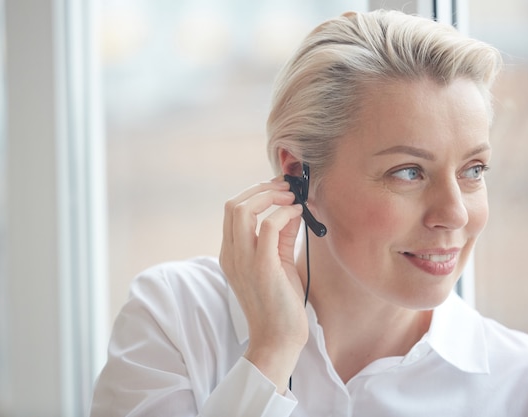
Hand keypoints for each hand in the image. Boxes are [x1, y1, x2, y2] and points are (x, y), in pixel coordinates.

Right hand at [220, 177, 307, 392]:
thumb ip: (282, 235)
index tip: (278, 189)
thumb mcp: (278, 262)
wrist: (278, 339)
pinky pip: (269, 226)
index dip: (254, 193)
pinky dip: (284, 212)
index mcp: (230, 253)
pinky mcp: (262, 266)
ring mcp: (243, 260)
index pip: (232, 210)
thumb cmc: (280, 303)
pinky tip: (298, 213)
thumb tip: (291, 208)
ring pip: (244, 209)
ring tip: (291, 197)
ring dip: (270, 196)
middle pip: (233, 204)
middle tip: (285, 188)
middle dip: (261, 189)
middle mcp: (231, 254)